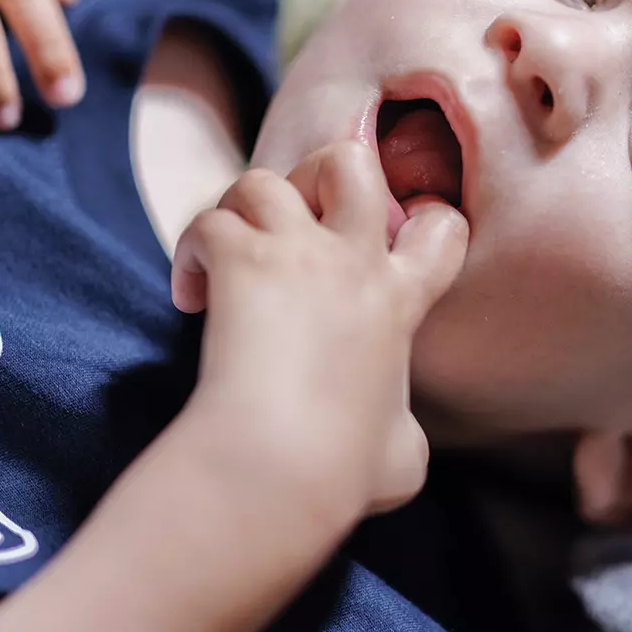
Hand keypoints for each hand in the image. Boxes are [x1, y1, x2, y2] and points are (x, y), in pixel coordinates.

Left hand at [172, 144, 468, 519]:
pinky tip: (190, 294)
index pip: (442, 227)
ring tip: (230, 253)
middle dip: (321, 174)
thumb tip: (400, 441)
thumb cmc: (343, 468)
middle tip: (297, 221)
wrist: (282, 463)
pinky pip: (209, 222)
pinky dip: (193, 250)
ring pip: (264, 180)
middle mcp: (354, 262)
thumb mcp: (407, 454)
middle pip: (349, 162)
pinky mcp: (239, 262)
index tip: (387, 242)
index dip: (421, 220)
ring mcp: (296, 254)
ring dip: (242, 210)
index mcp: (401, 302)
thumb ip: (407, 428)